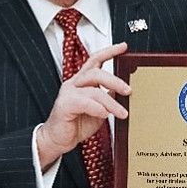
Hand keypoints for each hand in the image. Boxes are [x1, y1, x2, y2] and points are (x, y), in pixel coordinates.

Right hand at [37, 42, 129, 166]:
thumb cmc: (76, 125)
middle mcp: (74, 84)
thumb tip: (122, 91)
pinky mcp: (64, 105)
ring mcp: (68, 93)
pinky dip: (98, 108)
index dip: (109, 51)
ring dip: (111, 102)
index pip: (95, 60)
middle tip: (128, 90)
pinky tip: (105, 115)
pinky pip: (85, 102)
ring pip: (94, 90)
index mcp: (81, 81)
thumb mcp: (98, 110)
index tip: (123, 47)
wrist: (58, 140)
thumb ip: (107, 98)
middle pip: (96, 72)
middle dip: (115, 80)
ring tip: (122, 113)